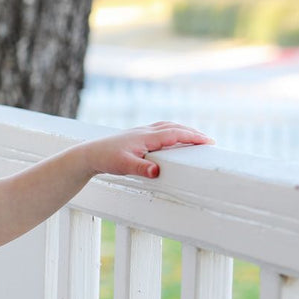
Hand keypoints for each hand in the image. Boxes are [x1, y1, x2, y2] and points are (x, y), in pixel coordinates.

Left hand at [82, 121, 210, 179]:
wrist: (89, 153)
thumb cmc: (106, 159)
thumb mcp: (124, 166)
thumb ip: (141, 168)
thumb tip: (157, 171)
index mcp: (146, 136)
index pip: (175, 134)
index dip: (193, 137)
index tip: (209, 141)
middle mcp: (145, 131)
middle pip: (174, 127)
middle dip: (192, 133)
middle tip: (208, 140)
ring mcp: (141, 131)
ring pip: (167, 126)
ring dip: (182, 130)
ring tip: (195, 137)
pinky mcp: (136, 135)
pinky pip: (160, 129)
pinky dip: (171, 130)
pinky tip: (172, 137)